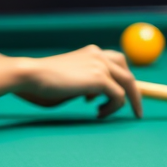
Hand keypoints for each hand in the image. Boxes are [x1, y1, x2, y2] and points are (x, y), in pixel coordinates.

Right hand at [15, 45, 142, 118]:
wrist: (31, 75)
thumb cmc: (42, 82)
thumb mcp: (70, 81)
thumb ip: (85, 84)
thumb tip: (95, 96)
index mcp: (90, 52)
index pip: (117, 63)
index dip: (121, 80)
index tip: (115, 97)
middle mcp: (99, 54)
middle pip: (128, 72)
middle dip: (134, 92)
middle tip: (134, 110)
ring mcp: (101, 65)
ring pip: (128, 85)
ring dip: (123, 103)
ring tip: (103, 113)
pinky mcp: (100, 78)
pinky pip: (119, 97)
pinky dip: (112, 109)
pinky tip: (97, 114)